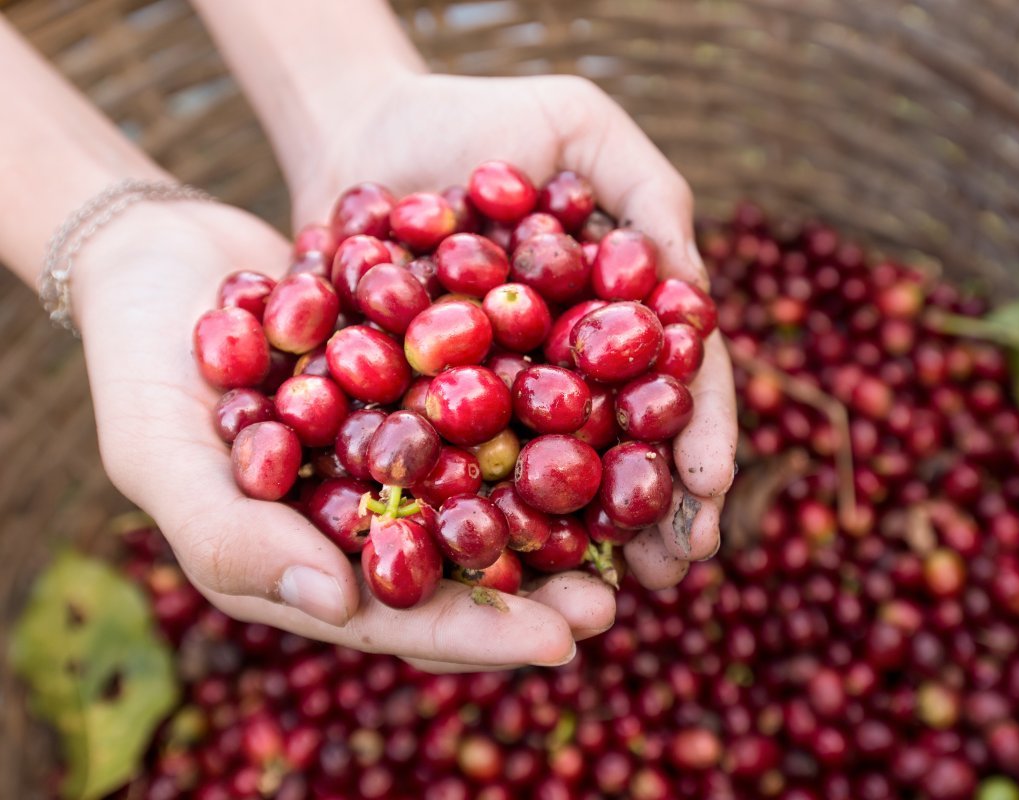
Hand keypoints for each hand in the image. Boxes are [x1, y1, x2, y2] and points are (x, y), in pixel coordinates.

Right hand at [76, 201, 602, 671]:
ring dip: (561, 508)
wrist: (160, 256)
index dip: (479, 635)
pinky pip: (495, 405)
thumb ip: (235, 535)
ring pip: (495, 491)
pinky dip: (548, 412)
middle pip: (466, 567)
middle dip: (541, 589)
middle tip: (616, 601)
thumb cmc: (138, 365)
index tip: (561, 643)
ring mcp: (404, 449)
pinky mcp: (427, 386)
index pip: (402, 617)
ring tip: (635, 516)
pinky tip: (611, 409)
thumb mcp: (161, 454)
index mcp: (311, 559)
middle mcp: (371, 514)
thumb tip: (340, 604)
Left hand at [291, 73, 737, 587]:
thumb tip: (693, 297)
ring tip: (605, 598)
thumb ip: (649, 193)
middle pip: (622, 449)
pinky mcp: (425, 417)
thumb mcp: (578, 124)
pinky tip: (500, 569)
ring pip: (549, 481)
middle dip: (655, 511)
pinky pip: (457, 475)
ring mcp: (499, 401)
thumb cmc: (478, 119)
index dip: (699, 433)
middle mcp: (568, 370)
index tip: (708, 484)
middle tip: (676, 569)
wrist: (356, 132)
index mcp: (618, 315)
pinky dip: (481, 522)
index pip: (674, 381)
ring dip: (582, 542)